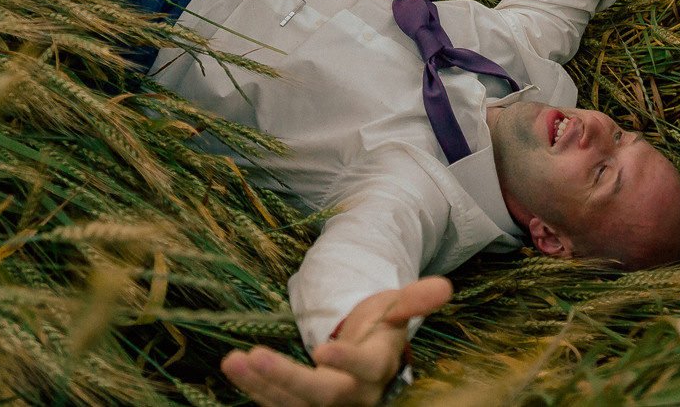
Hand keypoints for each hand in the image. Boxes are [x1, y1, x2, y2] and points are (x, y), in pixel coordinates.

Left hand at [222, 277, 452, 406]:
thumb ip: (414, 299)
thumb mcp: (396, 307)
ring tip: (233, 361)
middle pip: (322, 395)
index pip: (365, 369)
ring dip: (261, 385)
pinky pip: (278, 404)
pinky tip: (235, 368)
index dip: (346, 360)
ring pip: (293, 405)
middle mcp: (354, 395)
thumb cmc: (379, 327)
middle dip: (287, 378)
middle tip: (255, 357)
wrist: (364, 357)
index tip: (322, 348)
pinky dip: (255, 389)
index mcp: (378, 369)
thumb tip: (445, 285)